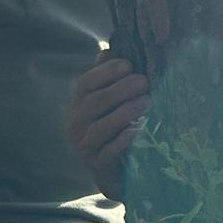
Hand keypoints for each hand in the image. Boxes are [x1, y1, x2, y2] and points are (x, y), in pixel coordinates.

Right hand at [67, 52, 149, 199]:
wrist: (114, 172)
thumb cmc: (114, 129)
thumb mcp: (108, 103)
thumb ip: (106, 78)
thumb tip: (109, 50)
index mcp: (78, 104)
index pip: (86, 83)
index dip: (106, 72)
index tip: (128, 65)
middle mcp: (76, 124)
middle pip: (94, 103)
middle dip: (120, 90)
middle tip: (144, 81)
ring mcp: (84, 146)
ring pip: (100, 127)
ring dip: (124, 112)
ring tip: (146, 100)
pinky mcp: (96, 165)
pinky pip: (108, 151)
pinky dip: (123, 139)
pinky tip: (137, 130)